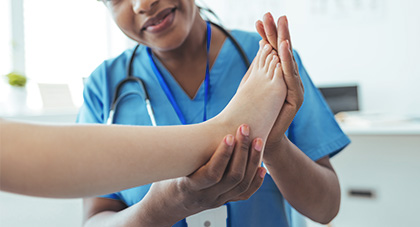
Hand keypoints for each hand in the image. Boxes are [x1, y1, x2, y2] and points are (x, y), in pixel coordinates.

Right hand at [141, 125, 266, 225]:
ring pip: (241, 185)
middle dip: (241, 151)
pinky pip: (243, 195)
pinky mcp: (223, 201)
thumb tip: (194, 129)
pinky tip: (261, 167)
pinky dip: (255, 181)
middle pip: (232, 177)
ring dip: (251, 161)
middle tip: (244, 129)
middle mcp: (206, 197)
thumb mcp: (168, 169)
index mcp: (189, 188)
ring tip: (257, 141)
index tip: (228, 136)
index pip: (212, 174)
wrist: (165, 208)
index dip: (223, 155)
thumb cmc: (163, 183)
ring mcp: (217, 201)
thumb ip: (182, 155)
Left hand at [255, 14, 304, 157]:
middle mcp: (287, 79)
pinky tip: (284, 49)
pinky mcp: (295, 99)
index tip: (259, 19)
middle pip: (282, 52)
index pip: (272, 50)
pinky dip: (287, 62)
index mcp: (277, 74)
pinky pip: (290, 77)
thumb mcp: (255, 84)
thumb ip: (259, 65)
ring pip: (288, 62)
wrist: (260, 139)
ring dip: (284, 42)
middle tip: (273, 14)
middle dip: (278, 32)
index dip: (267, 34)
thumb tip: (261, 43)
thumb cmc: (256, 113)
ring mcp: (292, 88)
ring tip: (281, 26)